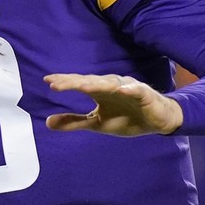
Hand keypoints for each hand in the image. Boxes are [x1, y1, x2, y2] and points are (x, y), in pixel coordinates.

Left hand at [44, 73, 183, 135]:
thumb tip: (47, 122)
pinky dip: (129, 89)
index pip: (79, 84)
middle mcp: (110, 86)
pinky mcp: (144, 94)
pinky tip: (122, 90)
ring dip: (97, 84)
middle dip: (74, 82)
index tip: (47, 81)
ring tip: (82, 87)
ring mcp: (127, 88)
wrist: (157, 121)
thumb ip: (74, 122)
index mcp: (99, 91)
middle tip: (57, 84)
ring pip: (110, 84)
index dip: (65, 82)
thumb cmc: (127, 118)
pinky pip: (136, 90)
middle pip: (90, 82)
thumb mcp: (97, 123)